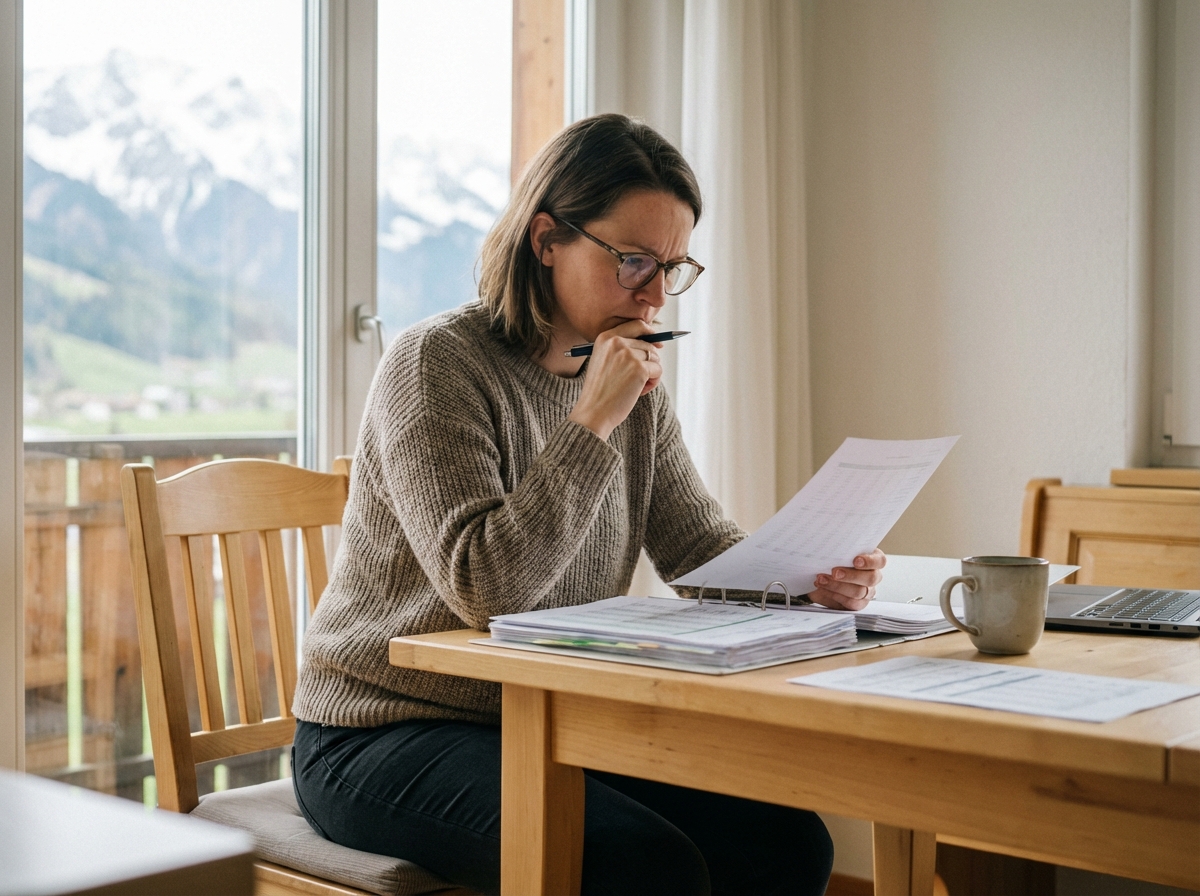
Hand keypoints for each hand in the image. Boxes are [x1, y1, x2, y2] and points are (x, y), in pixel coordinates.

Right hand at [568, 320, 662, 439]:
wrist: (593, 411)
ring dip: (651, 374)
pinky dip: (653, 383)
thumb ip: (622, 349)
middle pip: (649, 344)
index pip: (636, 325)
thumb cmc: (600, 391)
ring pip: (654, 358)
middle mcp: (616, 342)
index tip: (657, 343)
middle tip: (638, 380)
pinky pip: (658, 370)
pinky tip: (639, 392)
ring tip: (636, 387)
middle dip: (648, 362)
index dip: (650, 332)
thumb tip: (655, 344)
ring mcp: (628, 354)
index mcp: (605, 338)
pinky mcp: (639, 369)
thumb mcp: (604, 361)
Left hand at [809, 549, 885, 610]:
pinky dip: (834, 595)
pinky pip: (849, 602)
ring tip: (822, 579)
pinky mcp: (857, 604)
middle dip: (851, 575)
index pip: (880, 560)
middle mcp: (873, 576)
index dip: (870, 561)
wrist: (822, 576)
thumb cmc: (834, 560)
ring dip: (837, 586)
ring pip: (858, 592)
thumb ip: (840, 550)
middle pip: (870, 578)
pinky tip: (823, 589)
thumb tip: (831, 547)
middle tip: (834, 572)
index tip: (856, 560)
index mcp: (873, 560)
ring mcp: (867, 592)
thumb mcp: (838, 552)